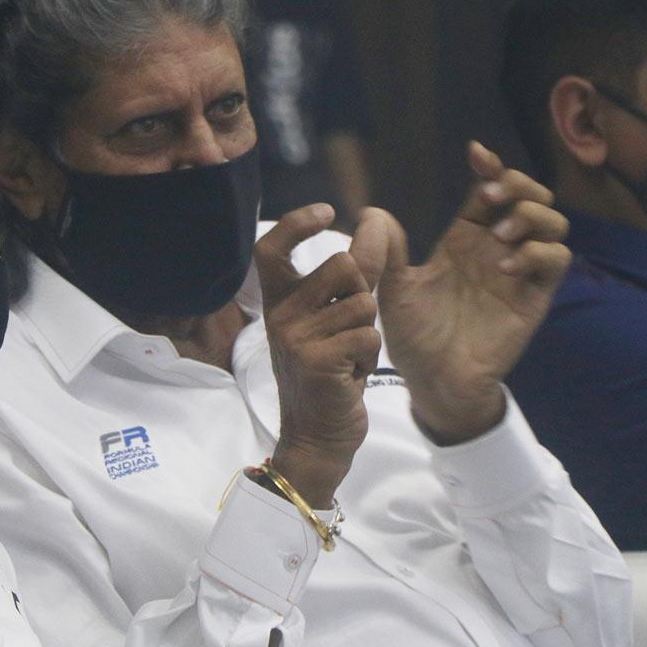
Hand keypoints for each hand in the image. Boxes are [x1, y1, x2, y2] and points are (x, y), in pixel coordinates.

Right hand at [256, 204, 381, 508]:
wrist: (318, 436)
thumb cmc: (330, 375)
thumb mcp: (336, 320)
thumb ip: (356, 273)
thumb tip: (375, 221)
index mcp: (279, 303)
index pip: (271, 248)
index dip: (297, 222)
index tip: (327, 211)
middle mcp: (280, 316)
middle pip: (344, 265)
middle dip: (364, 293)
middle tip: (350, 329)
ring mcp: (295, 338)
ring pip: (363, 304)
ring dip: (369, 333)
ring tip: (349, 358)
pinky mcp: (315, 360)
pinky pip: (368, 335)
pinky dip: (370, 356)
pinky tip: (351, 376)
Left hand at [351, 142, 570, 443]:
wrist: (431, 380)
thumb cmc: (412, 336)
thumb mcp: (392, 288)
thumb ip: (386, 252)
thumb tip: (370, 212)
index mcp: (463, 240)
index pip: (487, 191)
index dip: (488, 168)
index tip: (476, 155)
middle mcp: (495, 249)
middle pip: (528, 196)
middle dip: (516, 185)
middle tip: (490, 196)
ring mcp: (519, 271)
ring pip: (551, 222)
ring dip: (531, 216)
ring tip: (500, 233)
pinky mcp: (534, 297)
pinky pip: (557, 260)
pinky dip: (539, 252)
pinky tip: (508, 264)